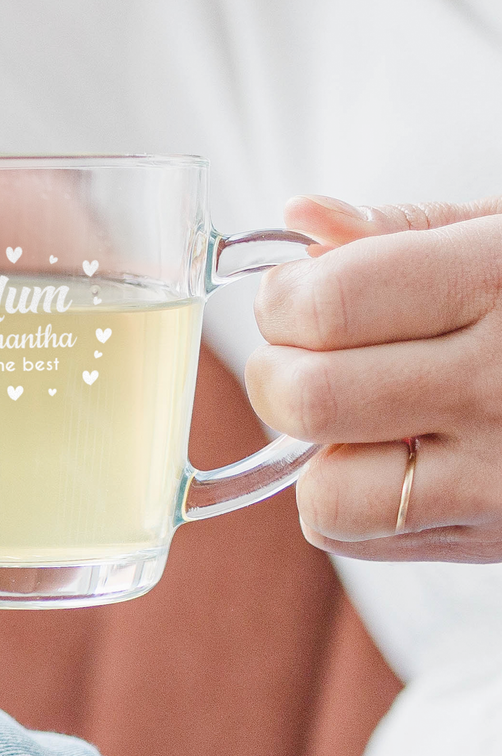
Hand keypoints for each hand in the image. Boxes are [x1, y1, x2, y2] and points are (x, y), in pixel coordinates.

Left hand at [245, 195, 501, 561]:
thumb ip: (401, 228)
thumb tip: (300, 219)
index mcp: (498, 282)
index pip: (329, 306)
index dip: (281, 300)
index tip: (289, 296)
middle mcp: (499, 386)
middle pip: (311, 398)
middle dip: (275, 372)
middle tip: (299, 355)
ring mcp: (499, 476)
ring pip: (326, 492)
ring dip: (308, 449)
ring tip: (347, 413)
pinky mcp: (491, 536)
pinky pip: (355, 534)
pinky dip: (341, 497)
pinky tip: (386, 453)